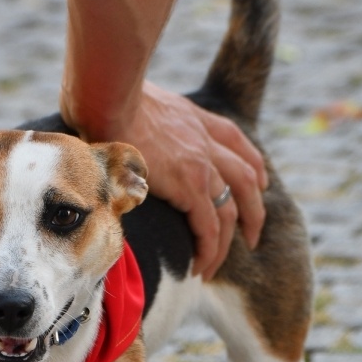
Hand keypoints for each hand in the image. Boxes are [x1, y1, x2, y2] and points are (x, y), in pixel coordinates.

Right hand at [81, 82, 267, 280]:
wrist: (108, 95)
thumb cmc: (103, 94)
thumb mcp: (133, 99)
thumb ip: (135, 114)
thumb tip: (108, 121)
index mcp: (193, 117)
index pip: (234, 139)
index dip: (250, 164)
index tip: (257, 183)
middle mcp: (205, 139)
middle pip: (246, 177)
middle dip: (255, 208)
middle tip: (253, 234)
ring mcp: (203, 163)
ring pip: (232, 210)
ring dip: (230, 240)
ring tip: (217, 264)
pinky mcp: (191, 185)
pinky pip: (210, 227)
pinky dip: (210, 250)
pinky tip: (201, 267)